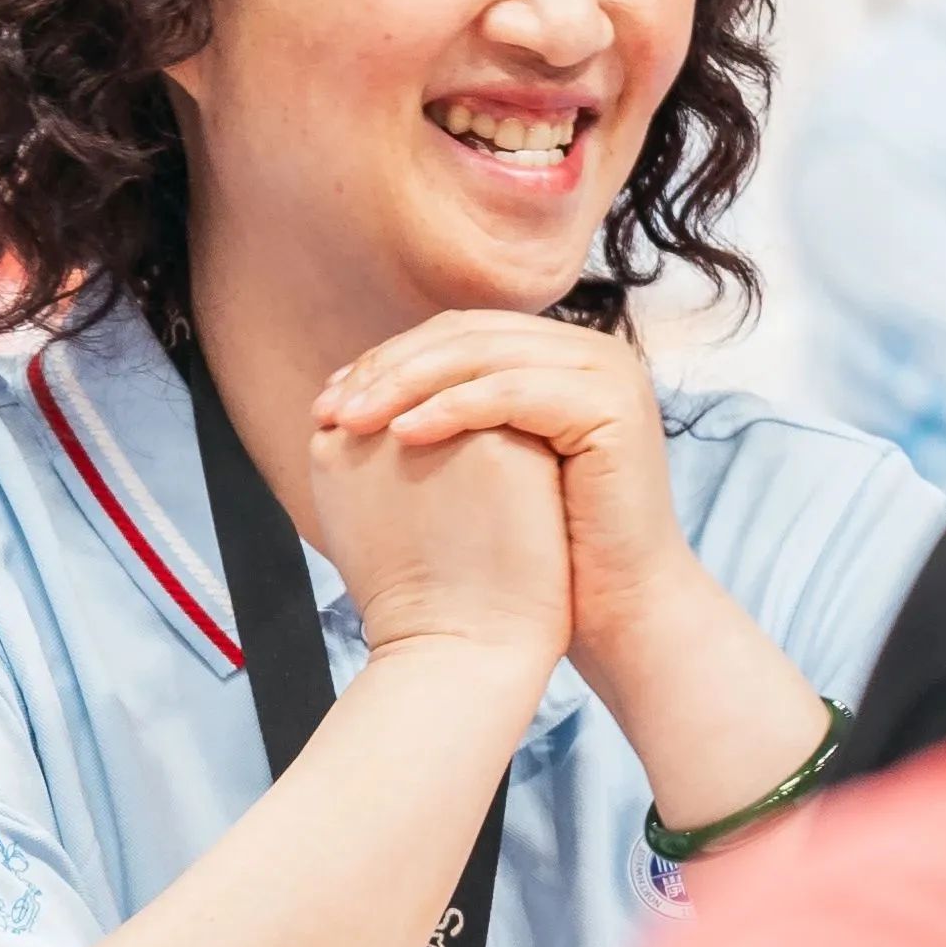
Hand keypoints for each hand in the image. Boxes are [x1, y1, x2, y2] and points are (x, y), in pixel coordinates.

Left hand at [328, 310, 706, 664]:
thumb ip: (439, 416)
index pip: (456, 335)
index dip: (386, 361)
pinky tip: (402, 435)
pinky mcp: (611, 404)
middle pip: (466, 336)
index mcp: (558, 356)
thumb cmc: (543, 555)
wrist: (618, 611)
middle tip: (330, 408)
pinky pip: (511, 392)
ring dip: (406, 386)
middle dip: (387, 370)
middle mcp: (590, 350)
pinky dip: (451, 409)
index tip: (328, 400)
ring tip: (352, 421)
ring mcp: (607, 371)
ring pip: (483, 357)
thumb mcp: (482, 468)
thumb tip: (344, 393)